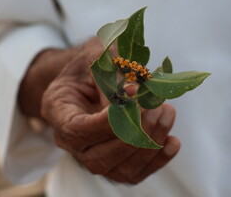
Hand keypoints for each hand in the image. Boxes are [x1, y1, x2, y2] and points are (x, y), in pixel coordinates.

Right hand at [41, 38, 180, 183]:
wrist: (90, 75)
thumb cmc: (93, 62)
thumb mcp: (98, 55)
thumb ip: (112, 75)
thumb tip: (134, 97)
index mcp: (58, 109)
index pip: (78, 130)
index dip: (108, 122)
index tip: (135, 101)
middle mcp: (68, 139)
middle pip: (98, 157)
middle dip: (134, 134)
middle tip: (155, 107)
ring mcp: (90, 154)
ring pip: (118, 170)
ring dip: (149, 145)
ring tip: (166, 113)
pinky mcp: (112, 161)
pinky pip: (133, 173)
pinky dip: (156, 160)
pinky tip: (172, 141)